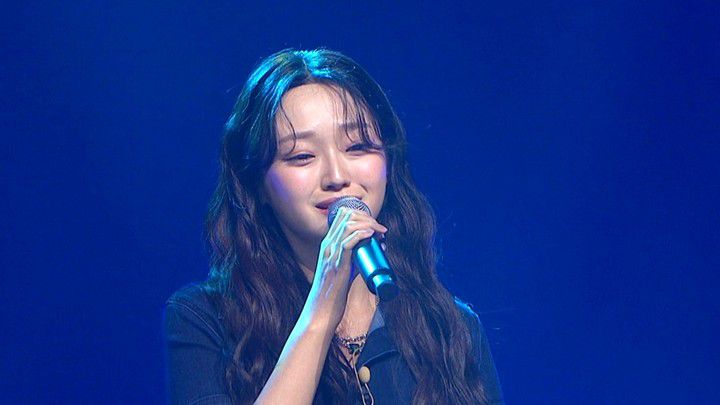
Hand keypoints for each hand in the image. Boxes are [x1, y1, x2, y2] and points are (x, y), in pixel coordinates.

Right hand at [305, 206, 386, 329]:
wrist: (321, 311)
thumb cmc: (332, 293)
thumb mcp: (343, 270)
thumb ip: (354, 259)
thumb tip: (373, 250)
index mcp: (328, 244)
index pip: (342, 216)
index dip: (361, 215)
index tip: (375, 225)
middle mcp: (328, 245)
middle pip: (346, 216)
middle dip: (367, 217)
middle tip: (380, 228)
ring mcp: (331, 254)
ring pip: (349, 226)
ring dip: (368, 224)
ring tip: (380, 231)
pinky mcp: (337, 264)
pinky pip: (349, 242)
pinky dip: (362, 234)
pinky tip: (372, 234)